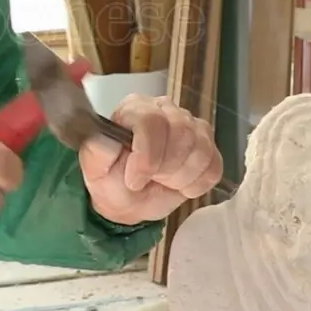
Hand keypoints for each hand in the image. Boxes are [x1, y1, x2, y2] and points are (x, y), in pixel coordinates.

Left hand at [79, 94, 223, 224]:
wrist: (130, 201)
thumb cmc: (112, 181)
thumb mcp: (95, 170)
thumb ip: (98, 151)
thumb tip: (106, 139)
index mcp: (135, 108)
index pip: (151, 121)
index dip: (147, 157)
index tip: (134, 180)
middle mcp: (165, 109)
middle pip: (181, 134)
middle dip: (164, 169)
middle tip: (149, 179)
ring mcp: (191, 125)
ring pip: (201, 150)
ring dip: (180, 177)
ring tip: (162, 180)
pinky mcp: (208, 145)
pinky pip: (214, 165)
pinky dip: (196, 183)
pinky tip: (179, 184)